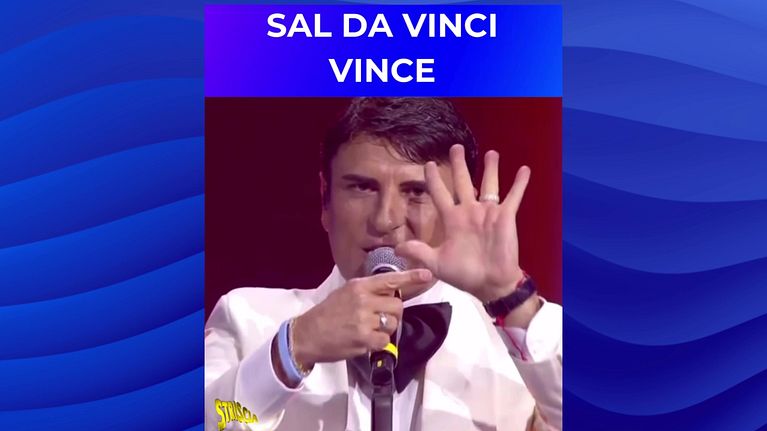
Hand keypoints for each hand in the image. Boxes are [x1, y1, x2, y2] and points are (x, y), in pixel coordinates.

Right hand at [291, 269, 432, 367]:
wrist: (307, 334)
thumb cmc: (327, 313)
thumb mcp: (345, 293)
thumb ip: (367, 291)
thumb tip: (392, 290)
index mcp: (359, 286)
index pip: (390, 279)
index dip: (411, 277)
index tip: (428, 275)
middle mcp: (364, 300)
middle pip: (397, 305)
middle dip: (393, 313)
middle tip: (379, 318)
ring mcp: (364, 320)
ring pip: (393, 323)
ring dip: (386, 328)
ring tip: (369, 330)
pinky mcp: (364, 339)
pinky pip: (386, 340)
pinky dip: (379, 343)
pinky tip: (366, 341)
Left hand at [395, 145, 530, 303]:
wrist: (489, 284)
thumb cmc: (464, 274)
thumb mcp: (436, 264)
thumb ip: (418, 252)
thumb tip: (395, 248)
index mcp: (452, 220)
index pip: (440, 194)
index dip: (433, 179)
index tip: (426, 164)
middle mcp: (469, 211)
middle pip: (462, 182)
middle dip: (459, 164)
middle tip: (456, 147)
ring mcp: (488, 213)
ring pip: (489, 184)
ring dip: (490, 169)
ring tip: (491, 153)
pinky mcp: (505, 217)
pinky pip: (513, 197)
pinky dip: (519, 184)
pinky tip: (524, 169)